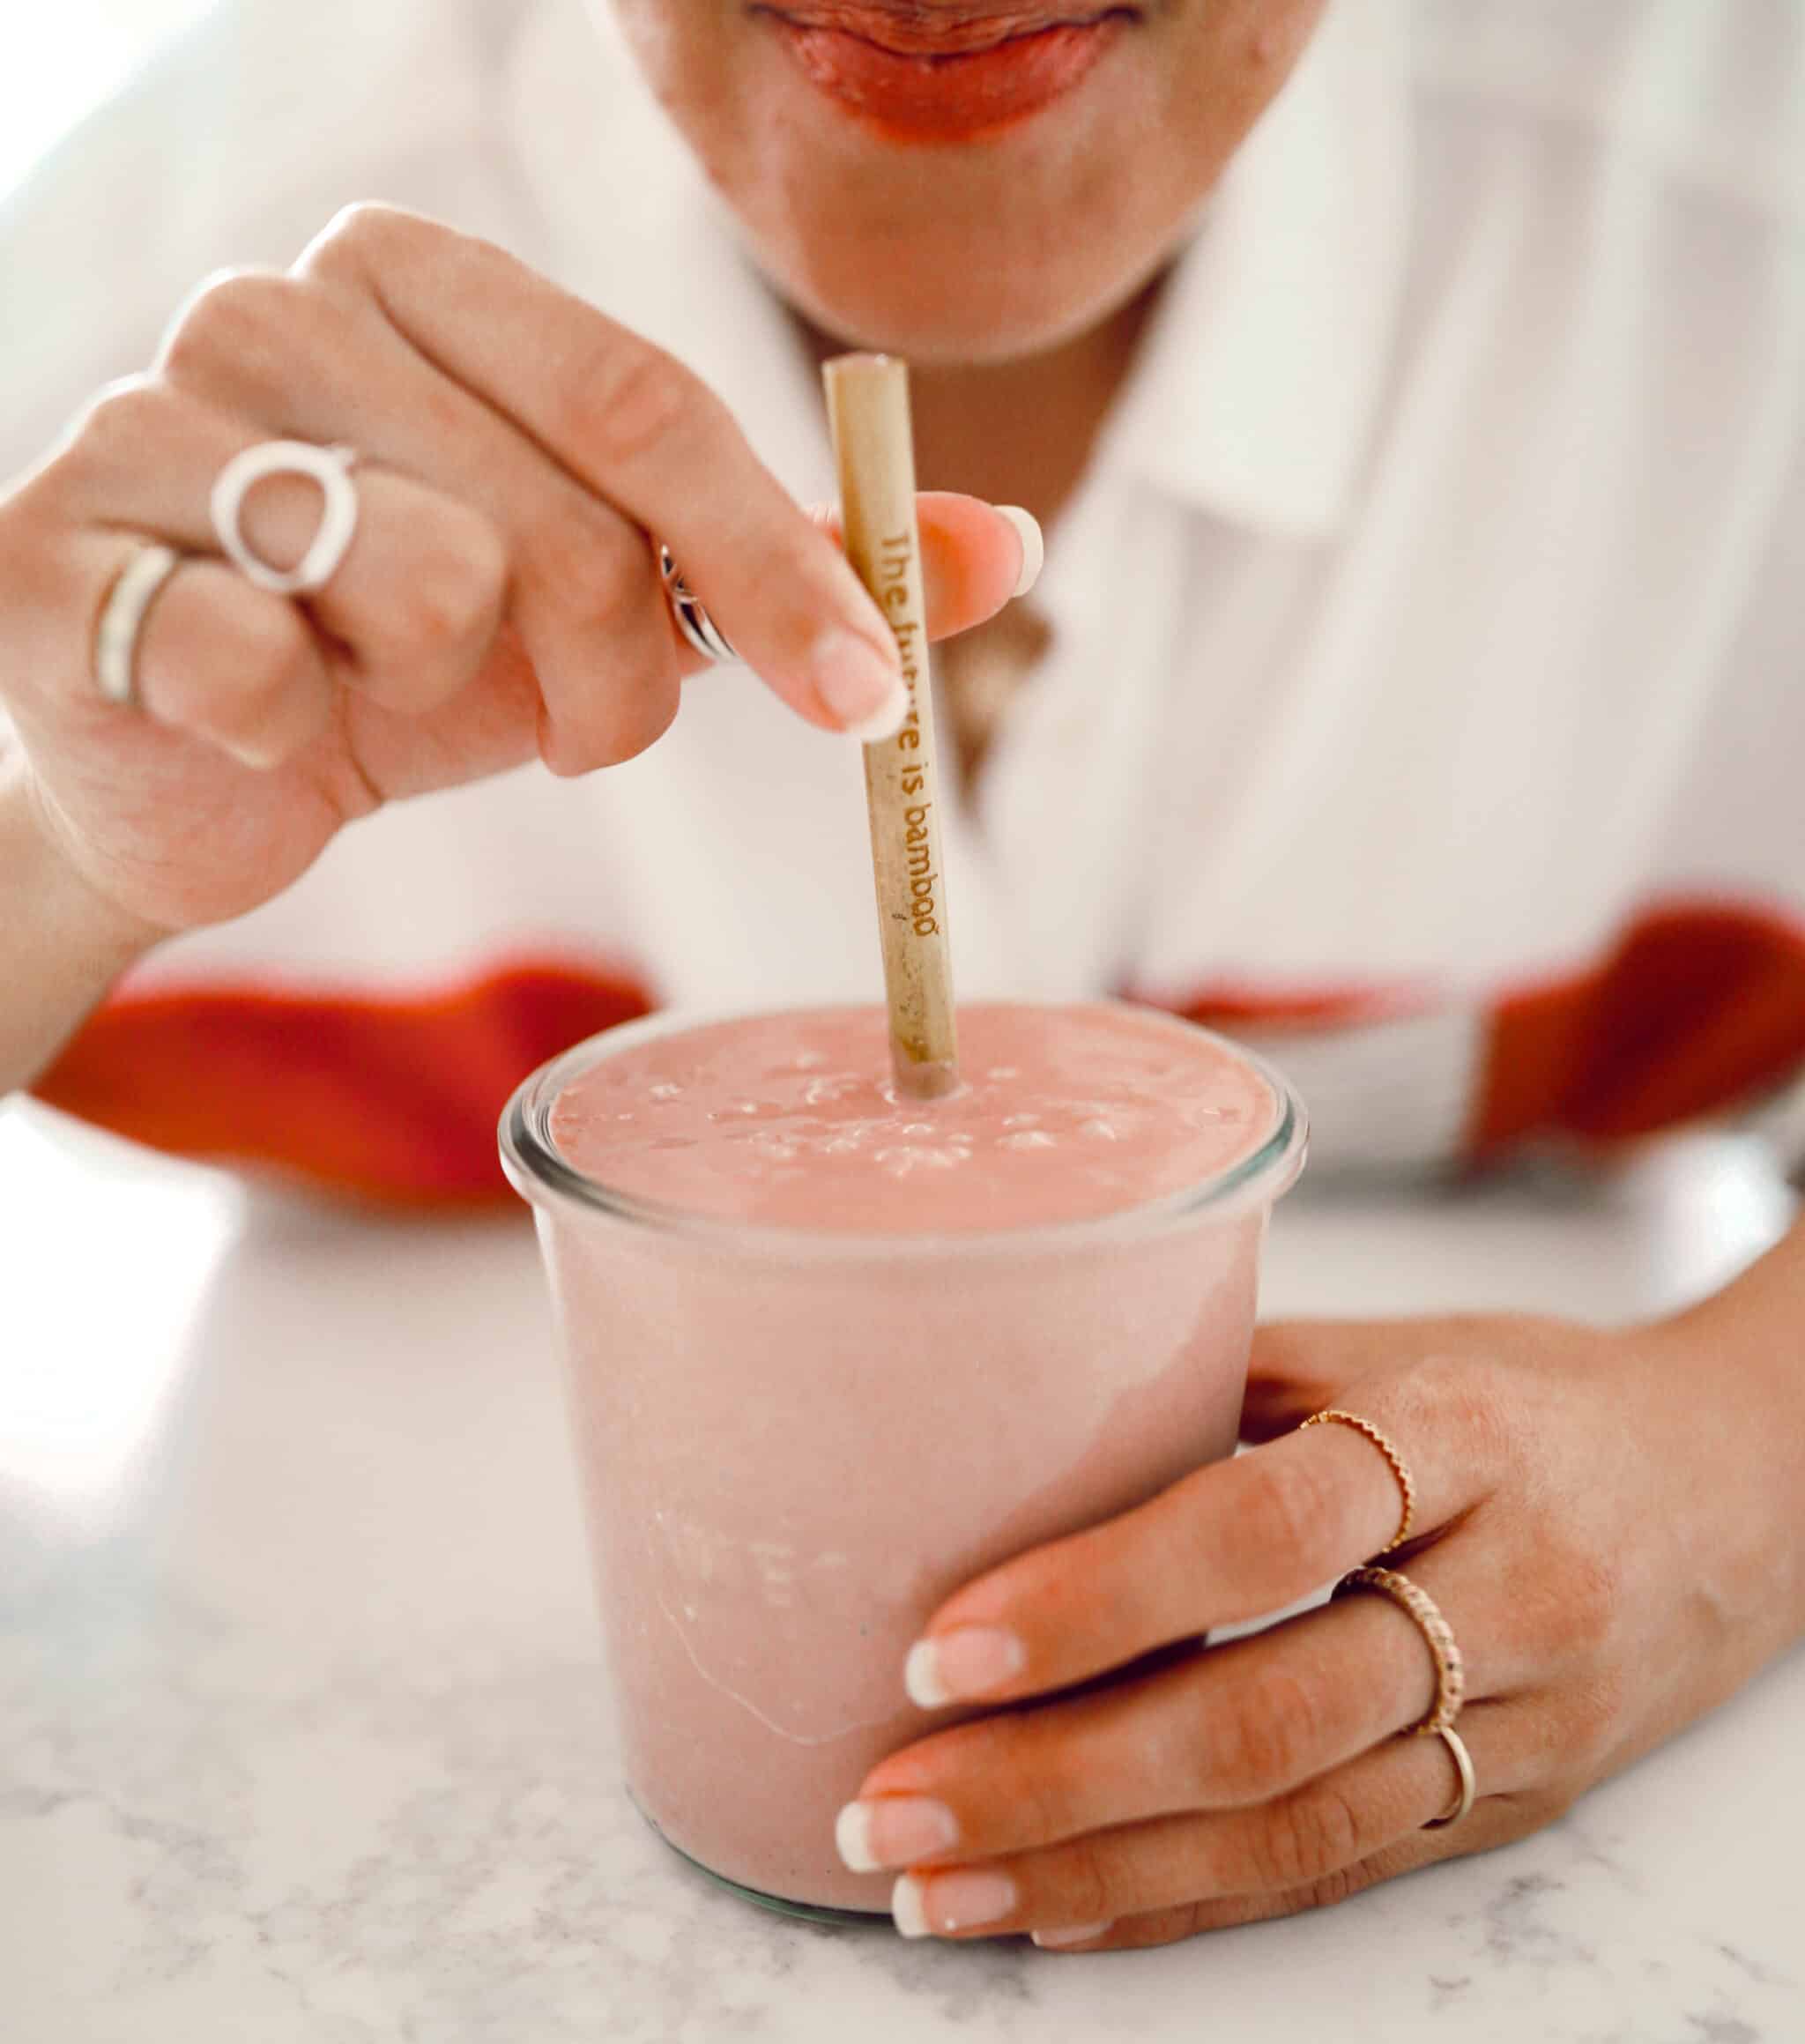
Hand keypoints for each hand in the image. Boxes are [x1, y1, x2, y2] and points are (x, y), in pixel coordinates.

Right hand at [0, 202, 1028, 937]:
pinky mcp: (60, 549)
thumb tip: (999, 554)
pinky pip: (255, 661)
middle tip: (575, 733)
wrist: (197, 768)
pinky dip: (290, 733)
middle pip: (559, 516)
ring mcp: (152, 415)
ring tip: (386, 701)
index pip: (644, 404)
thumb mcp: (612, 604)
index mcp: (422, 278)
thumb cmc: (409, 661)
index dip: (777, 565)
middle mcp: (279, 308)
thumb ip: (783, 561)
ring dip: (455, 708)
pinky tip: (256, 718)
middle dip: (613, 680)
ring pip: (424, 586)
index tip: (868, 699)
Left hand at [835, 1276, 1804, 1948]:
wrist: (1753, 1492)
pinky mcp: (1511, 1813)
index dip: (1101, 1598)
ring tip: (931, 1888)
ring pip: (1289, 1831)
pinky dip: (1183, 1904)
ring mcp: (1522, 1728)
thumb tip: (1014, 1415)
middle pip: (1266, 1719)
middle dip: (1055, 1781)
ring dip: (1091, 1873)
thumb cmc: (1543, 1396)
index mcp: (1466, 1442)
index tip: (942, 1644)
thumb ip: (1229, 1382)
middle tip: (887, 1803)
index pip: (1269, 1530)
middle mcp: (1507, 1597)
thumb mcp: (1404, 1349)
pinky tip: (1054, 1915)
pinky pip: (1332, 1875)